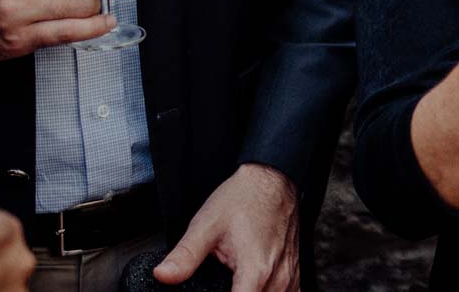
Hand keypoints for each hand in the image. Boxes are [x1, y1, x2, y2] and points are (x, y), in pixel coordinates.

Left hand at [156, 164, 297, 290]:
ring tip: (234, 283)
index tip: (211, 291)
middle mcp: (278, 276)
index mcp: (256, 270)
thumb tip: (163, 275)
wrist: (272, 178)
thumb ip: (184, 256)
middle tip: (219, 283)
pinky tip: (257, 286)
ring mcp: (290, 275)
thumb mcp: (206, 225)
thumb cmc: (244, 198)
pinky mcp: (295, 271)